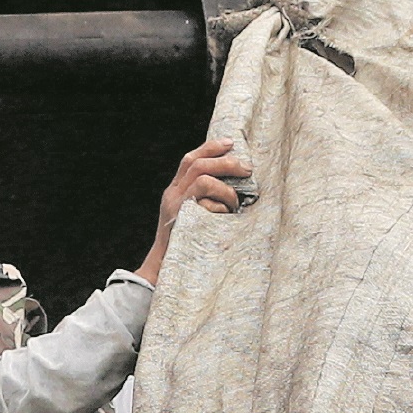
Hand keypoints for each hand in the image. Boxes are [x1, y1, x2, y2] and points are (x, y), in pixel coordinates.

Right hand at [137, 137, 251, 284]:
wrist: (165, 269)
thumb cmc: (187, 243)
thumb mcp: (192, 215)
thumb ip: (204, 198)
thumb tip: (234, 182)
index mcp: (175, 190)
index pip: (190, 159)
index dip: (210, 147)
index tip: (231, 142)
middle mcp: (173, 195)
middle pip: (197, 165)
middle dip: (225, 163)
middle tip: (247, 170)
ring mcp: (176, 207)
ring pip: (203, 181)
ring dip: (226, 190)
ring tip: (235, 204)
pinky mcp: (183, 220)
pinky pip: (207, 204)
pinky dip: (221, 208)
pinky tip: (225, 219)